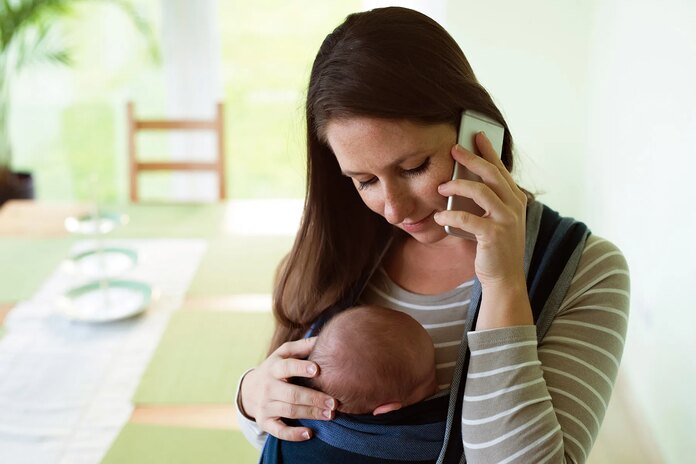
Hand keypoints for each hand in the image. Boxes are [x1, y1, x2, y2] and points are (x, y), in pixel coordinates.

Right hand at [240, 337, 336, 440]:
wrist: (250, 390)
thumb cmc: (276, 368)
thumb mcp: (284, 354)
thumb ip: (302, 347)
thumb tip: (325, 338)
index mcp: (275, 368)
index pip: (287, 367)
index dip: (301, 367)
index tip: (317, 369)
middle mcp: (269, 387)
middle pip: (292, 394)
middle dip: (313, 398)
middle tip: (333, 403)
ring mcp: (266, 405)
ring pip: (289, 410)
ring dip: (310, 413)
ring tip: (330, 415)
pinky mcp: (265, 421)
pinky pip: (279, 430)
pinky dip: (293, 434)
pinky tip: (309, 433)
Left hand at [434, 132, 527, 289]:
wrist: (504, 277)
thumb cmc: (495, 247)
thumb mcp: (494, 219)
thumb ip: (486, 202)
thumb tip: (461, 182)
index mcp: (516, 199)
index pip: (501, 169)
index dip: (489, 150)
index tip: (476, 135)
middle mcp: (515, 206)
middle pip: (492, 173)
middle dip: (472, 158)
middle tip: (454, 149)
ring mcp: (506, 220)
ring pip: (480, 191)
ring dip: (457, 186)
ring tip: (441, 187)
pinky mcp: (494, 235)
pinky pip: (467, 218)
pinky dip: (450, 215)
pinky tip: (439, 215)